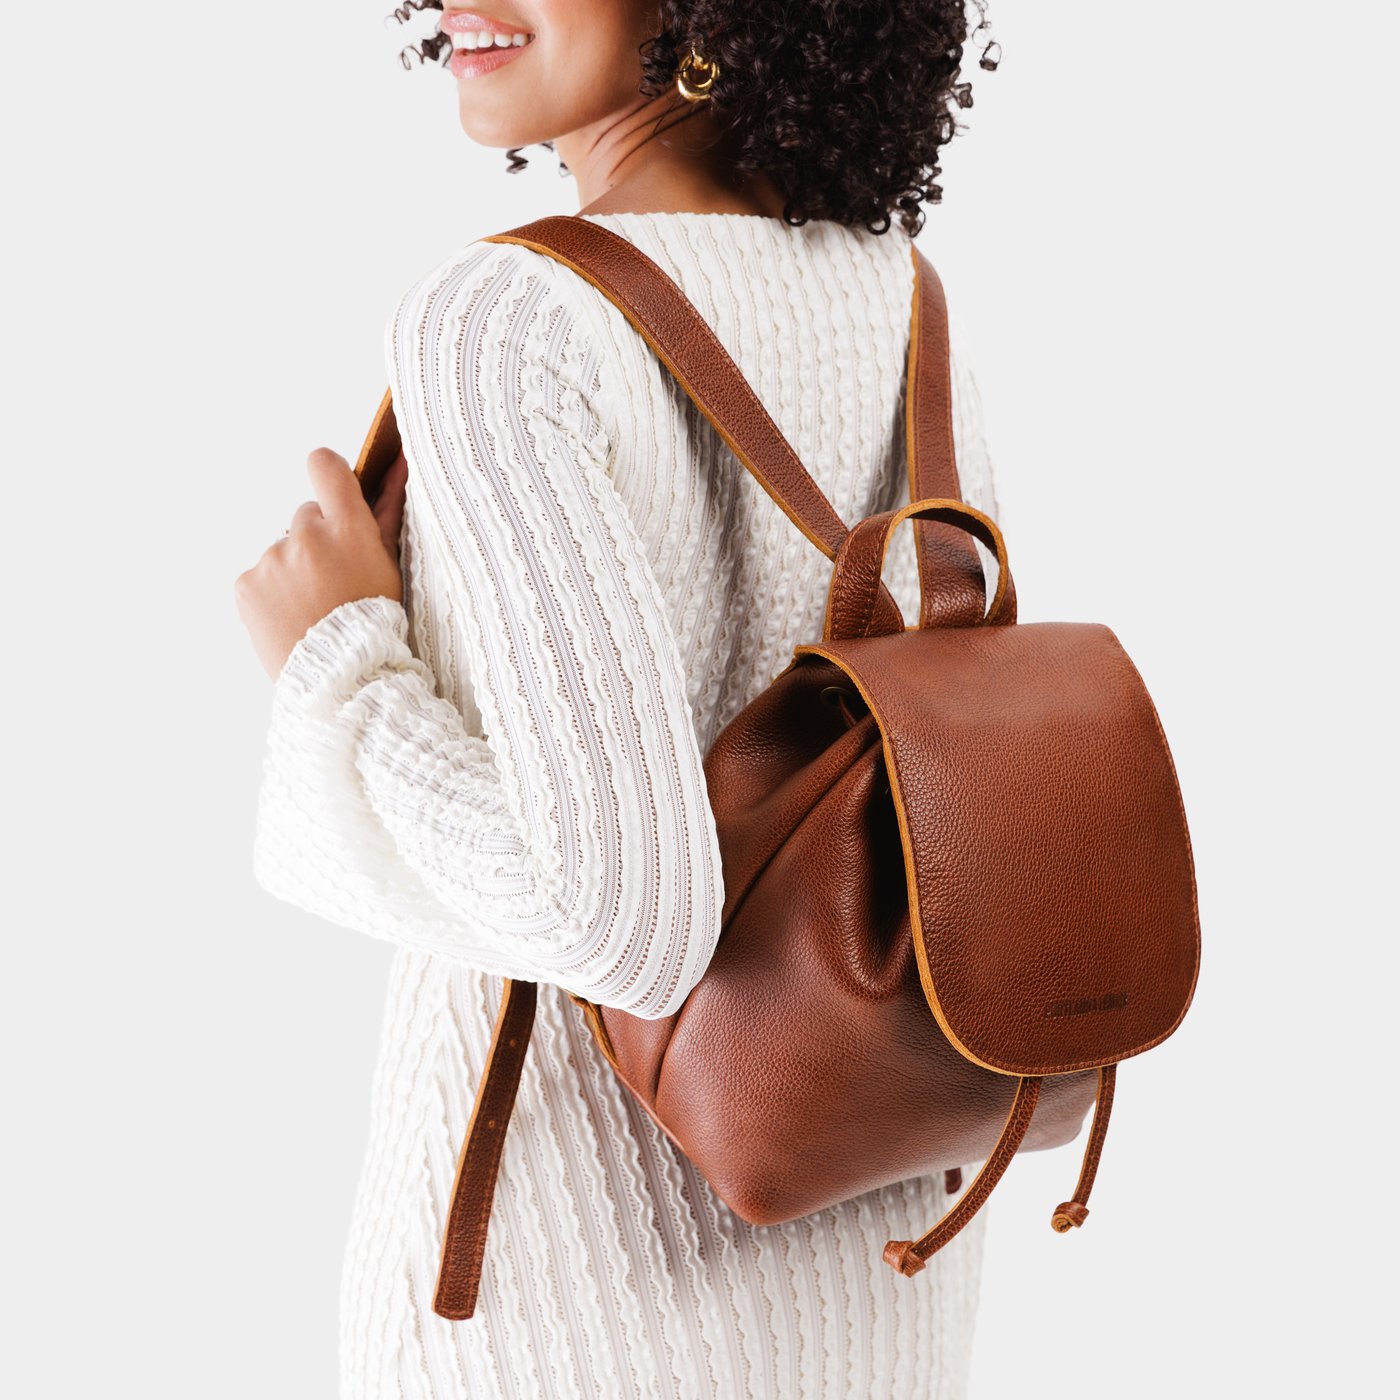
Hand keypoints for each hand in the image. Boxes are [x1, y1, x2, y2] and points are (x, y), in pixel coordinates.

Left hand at [235, 446, 409, 680]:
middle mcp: (306, 538)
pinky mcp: (247, 585)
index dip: (329, 473)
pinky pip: (260, 577)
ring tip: (313, 607)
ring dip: (295, 571)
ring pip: (283, 551)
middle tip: (334, 582)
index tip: (334, 492)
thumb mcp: (388, 565)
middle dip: (318, 542)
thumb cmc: (374, 621)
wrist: (343, 677)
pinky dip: (272, 593)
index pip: (325, 466)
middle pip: (306, 517)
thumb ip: (388, 510)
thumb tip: (398, 461)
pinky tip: (291, 616)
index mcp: (347, 529)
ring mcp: (272, 562)